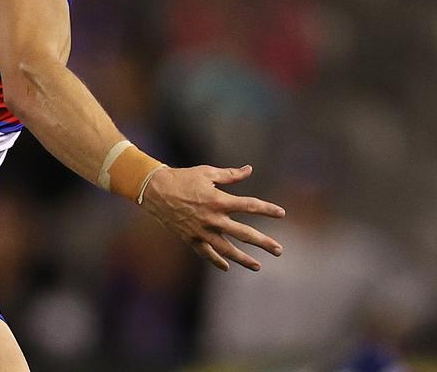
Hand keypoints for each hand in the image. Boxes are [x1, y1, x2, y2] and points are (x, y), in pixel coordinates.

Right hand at [141, 164, 284, 271]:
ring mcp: (201, 231)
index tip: (282, 213)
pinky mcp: (191, 238)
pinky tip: (227, 267)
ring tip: (258, 266)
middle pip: (243, 233)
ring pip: (227, 249)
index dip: (267, 209)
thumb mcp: (207, 173)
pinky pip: (206, 253)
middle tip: (279, 250)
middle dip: (263, 242)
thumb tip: (249, 170)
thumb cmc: (182, 178)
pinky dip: (216, 261)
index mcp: (218, 200)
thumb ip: (230, 175)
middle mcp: (213, 218)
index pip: (249, 206)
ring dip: (244, 259)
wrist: (154, 190)